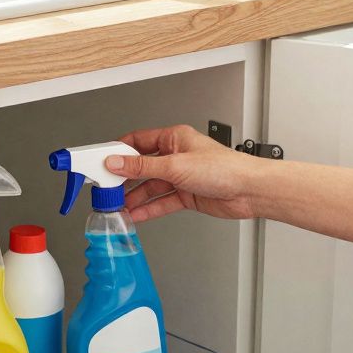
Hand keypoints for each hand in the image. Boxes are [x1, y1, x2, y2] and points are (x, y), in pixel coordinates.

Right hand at [110, 125, 265, 222]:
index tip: (102, 161)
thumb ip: (142, 167)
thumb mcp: (175, 165)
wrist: (249, 191)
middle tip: (106, 188)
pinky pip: (162, 201)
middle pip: (142, 166)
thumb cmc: (224, 168)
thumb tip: (116, 162)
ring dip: (135, 197)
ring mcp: (181, 176)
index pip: (138, 141)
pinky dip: (148, 208)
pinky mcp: (187, 195)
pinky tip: (136, 214)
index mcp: (174, 138)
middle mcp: (176, 156)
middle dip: (124, 178)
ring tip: (117, 206)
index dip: (119, 152)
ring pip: (151, 186)